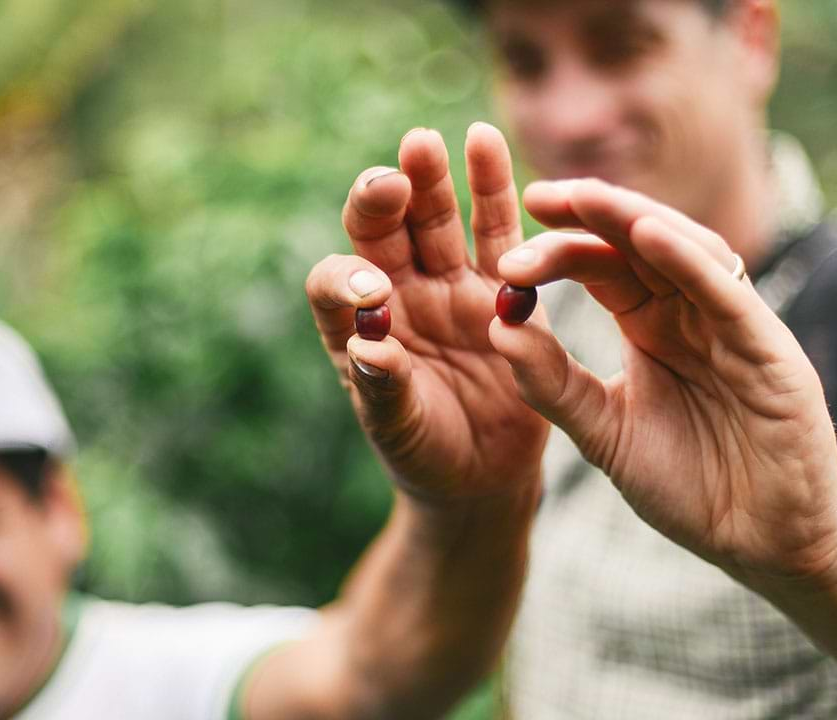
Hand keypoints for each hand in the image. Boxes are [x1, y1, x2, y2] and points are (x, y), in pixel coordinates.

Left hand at [306, 124, 548, 502]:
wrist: (482, 472)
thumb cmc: (425, 452)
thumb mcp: (399, 430)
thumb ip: (384, 388)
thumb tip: (371, 347)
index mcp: (356, 326)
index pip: (334, 282)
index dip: (347, 278)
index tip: (372, 293)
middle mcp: (397, 293)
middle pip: (382, 231)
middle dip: (384, 198)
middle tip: (393, 177)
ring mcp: (448, 285)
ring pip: (434, 220)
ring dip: (431, 181)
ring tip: (426, 142)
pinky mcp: (501, 288)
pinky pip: (496, 231)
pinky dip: (491, 189)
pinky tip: (484, 141)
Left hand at [489, 178, 836, 587]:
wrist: (761, 544)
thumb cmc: (689, 486)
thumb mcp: (604, 433)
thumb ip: (553, 384)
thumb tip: (497, 327)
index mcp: (652, 326)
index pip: (603, 267)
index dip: (560, 247)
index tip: (508, 243)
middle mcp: (692, 313)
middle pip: (638, 245)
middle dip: (589, 217)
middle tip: (537, 197)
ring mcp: (734, 326)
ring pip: (686, 251)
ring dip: (635, 220)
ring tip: (584, 198)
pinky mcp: (771, 350)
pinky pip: (728, 295)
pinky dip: (690, 262)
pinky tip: (647, 236)